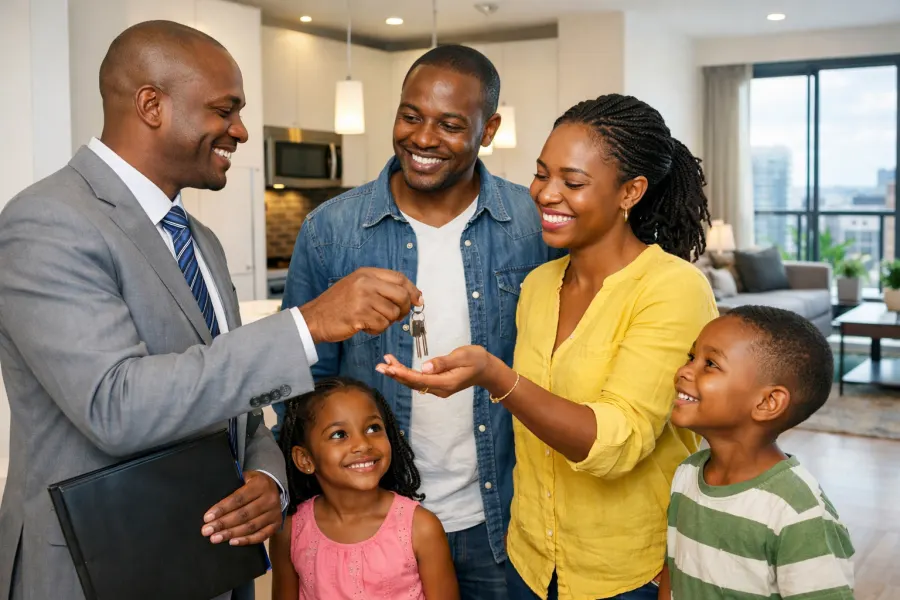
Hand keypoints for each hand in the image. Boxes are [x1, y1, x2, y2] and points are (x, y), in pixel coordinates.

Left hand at [201, 470, 281, 545]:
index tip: (207, 518)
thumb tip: (214, 505)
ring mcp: (274, 513)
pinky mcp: (276, 524)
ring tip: (216, 538)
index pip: (238, 499)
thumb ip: (233, 487)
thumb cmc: (254, 484)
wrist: (275, 488)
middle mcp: (270, 499)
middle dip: (223, 524)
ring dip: (231, 534)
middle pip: (243, 514)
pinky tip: (233, 542)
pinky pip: (261, 536)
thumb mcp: (246, 478)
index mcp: (260, 485)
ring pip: (251, 526)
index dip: (222, 509)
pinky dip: (246, 540)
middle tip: (207, 531)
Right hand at [299, 268, 421, 343]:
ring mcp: (362, 298)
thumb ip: (381, 287)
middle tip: (397, 317)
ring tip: (372, 321)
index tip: (418, 301)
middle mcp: (365, 282)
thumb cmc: (338, 304)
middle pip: (401, 295)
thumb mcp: (358, 286)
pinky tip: (365, 327)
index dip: (412, 290)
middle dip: (404, 309)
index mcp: (366, 273)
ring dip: (387, 322)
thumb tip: (412, 295)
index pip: (399, 278)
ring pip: (392, 313)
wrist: (315, 318)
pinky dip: (376, 329)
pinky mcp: (359, 315)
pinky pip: (381, 325)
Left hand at [376, 345, 494, 397]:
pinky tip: (397, 367)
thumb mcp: (462, 356)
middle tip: (380, 366)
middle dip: (396, 374)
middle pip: (413, 383)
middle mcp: (440, 389)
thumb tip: (424, 367)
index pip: (420, 379)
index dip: (403, 374)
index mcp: (446, 382)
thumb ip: (443, 362)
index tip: (390, 367)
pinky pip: (418, 381)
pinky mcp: (437, 384)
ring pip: (414, 383)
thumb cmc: (476, 359)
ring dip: (398, 374)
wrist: (486, 369)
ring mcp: (438, 388)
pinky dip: (406, 374)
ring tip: (384, 364)